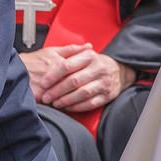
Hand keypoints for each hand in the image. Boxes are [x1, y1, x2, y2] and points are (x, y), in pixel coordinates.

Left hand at [18, 44, 136, 112]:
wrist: (117, 71)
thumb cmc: (93, 64)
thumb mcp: (83, 54)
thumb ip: (68, 52)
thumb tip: (49, 57)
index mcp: (89, 56)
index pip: (67, 65)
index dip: (53, 75)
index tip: (43, 84)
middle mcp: (98, 68)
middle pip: (73, 81)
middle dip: (56, 91)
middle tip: (45, 97)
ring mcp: (104, 82)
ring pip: (82, 93)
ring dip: (66, 100)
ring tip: (55, 103)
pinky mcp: (107, 95)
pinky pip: (90, 103)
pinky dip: (77, 107)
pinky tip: (67, 108)